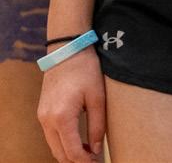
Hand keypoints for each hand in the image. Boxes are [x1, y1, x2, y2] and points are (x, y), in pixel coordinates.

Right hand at [38, 47, 105, 162]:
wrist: (67, 50)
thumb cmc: (85, 70)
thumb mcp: (98, 97)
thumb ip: (97, 126)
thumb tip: (96, 149)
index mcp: (62, 117)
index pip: (72, 152)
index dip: (85, 161)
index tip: (97, 162)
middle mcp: (48, 120)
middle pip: (60, 154)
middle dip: (76, 161)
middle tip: (93, 159)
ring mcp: (42, 117)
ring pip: (54, 147)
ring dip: (69, 153)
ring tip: (88, 151)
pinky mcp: (42, 112)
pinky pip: (51, 136)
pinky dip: (62, 142)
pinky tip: (77, 140)